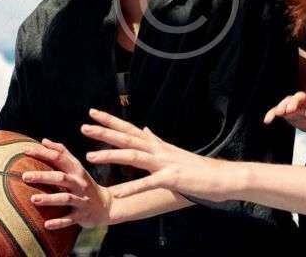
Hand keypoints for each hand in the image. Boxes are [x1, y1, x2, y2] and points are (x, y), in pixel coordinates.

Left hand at [21, 138, 111, 229]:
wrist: (106, 205)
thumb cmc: (84, 183)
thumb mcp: (77, 167)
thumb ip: (62, 153)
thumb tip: (44, 140)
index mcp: (76, 170)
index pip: (59, 157)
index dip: (42, 153)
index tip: (25, 150)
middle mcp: (79, 183)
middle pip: (61, 177)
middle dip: (43, 176)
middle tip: (25, 176)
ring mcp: (81, 200)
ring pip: (65, 198)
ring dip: (50, 199)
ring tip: (33, 199)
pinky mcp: (82, 216)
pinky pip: (70, 220)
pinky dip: (59, 222)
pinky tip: (46, 225)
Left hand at [81, 109, 232, 201]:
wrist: (221, 177)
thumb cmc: (197, 167)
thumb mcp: (173, 151)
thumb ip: (157, 141)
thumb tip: (145, 129)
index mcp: (157, 145)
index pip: (130, 129)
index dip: (111, 121)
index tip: (92, 112)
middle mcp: (159, 150)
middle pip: (127, 138)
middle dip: (105, 132)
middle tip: (84, 127)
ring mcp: (165, 164)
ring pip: (134, 157)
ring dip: (112, 156)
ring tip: (91, 157)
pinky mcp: (172, 179)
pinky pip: (148, 183)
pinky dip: (133, 188)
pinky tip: (118, 193)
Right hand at [264, 91, 305, 146]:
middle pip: (300, 96)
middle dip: (294, 102)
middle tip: (290, 110)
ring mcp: (295, 105)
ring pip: (288, 100)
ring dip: (283, 105)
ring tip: (279, 113)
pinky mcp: (286, 110)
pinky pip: (277, 109)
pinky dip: (272, 113)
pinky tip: (268, 120)